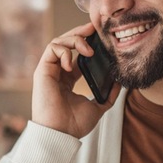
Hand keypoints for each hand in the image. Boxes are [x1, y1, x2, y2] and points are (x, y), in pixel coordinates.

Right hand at [31, 23, 119, 138]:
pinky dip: (64, 50)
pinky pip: (52, 49)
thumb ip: (108, 95)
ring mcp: (48, 70)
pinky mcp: (42, 71)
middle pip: (66, 44)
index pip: (75, 54)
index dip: (87, 42)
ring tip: (88, 50)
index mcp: (67, 80)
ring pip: (58, 42)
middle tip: (94, 28)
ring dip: (75, 40)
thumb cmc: (74, 124)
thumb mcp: (98, 107)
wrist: (61, 134)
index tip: (100, 37)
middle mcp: (57, 72)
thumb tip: (119, 82)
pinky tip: (72, 63)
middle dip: (80, 33)